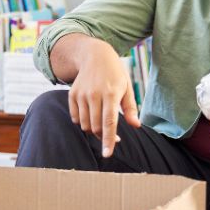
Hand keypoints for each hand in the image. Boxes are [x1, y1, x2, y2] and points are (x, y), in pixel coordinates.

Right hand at [69, 40, 140, 157]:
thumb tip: (136, 126)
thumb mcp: (127, 87)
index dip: (109, 140)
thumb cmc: (115, 73)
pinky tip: (91, 113)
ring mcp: (81, 95)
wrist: (94, 55)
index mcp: (111, 94)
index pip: (109, 122)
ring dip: (93, 129)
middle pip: (96, 127)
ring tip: (102, 122)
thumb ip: (130, 108)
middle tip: (114, 135)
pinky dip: (82, 122)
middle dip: (104, 136)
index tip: (107, 154)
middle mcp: (94, 95)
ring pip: (85, 125)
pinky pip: (75, 118)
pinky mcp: (72, 95)